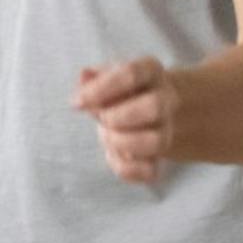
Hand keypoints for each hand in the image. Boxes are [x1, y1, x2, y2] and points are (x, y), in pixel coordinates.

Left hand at [75, 56, 181, 183]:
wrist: (148, 110)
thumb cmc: (120, 90)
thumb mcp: (107, 76)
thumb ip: (93, 78)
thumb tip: (84, 77)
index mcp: (150, 71)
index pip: (131, 74)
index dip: (101, 89)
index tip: (76, 103)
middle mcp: (166, 99)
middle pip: (154, 106)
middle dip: (118, 117)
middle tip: (101, 119)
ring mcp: (166, 130)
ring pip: (156, 141)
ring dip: (121, 142)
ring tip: (106, 136)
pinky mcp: (160, 157)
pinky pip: (150, 171)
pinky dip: (125, 169)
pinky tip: (112, 156)